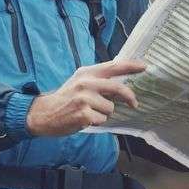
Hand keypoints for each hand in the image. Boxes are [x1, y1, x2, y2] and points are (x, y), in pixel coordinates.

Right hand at [26, 59, 145, 136]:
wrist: (44, 113)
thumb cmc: (65, 99)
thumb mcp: (79, 82)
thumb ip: (98, 81)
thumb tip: (121, 84)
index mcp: (86, 73)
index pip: (113, 66)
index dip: (130, 66)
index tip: (144, 66)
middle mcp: (86, 83)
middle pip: (117, 88)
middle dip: (129, 97)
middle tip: (134, 103)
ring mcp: (84, 99)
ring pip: (110, 108)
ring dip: (104, 113)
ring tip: (90, 112)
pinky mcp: (83, 114)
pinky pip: (102, 120)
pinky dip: (97, 122)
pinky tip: (85, 120)